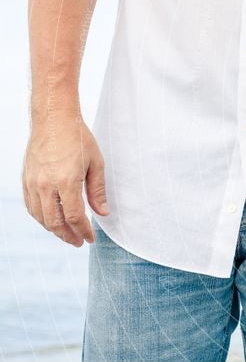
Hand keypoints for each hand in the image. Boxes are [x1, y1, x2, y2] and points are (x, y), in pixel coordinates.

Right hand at [22, 113, 107, 245]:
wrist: (54, 119)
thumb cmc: (79, 138)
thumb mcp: (96, 163)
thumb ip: (97, 191)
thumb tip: (103, 213)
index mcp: (66, 181)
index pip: (74, 217)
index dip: (83, 231)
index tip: (90, 239)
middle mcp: (46, 185)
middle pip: (55, 222)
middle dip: (68, 236)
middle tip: (78, 242)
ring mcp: (33, 182)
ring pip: (40, 217)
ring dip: (54, 229)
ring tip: (67, 234)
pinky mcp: (26, 179)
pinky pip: (31, 206)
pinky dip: (41, 217)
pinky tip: (51, 220)